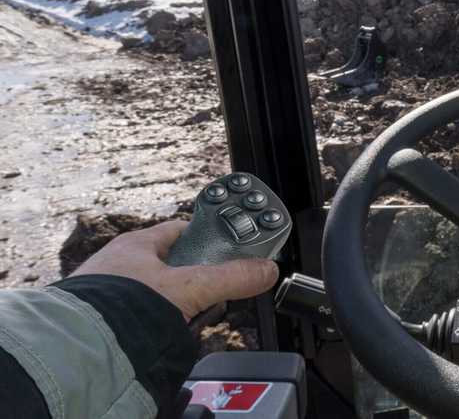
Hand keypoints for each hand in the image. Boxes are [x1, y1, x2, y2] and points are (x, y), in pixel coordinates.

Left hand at [73, 220, 278, 321]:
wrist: (75, 346)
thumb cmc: (120, 305)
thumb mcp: (190, 287)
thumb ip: (232, 278)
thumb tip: (266, 270)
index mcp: (139, 243)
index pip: (184, 229)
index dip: (210, 236)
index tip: (231, 246)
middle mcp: (121, 262)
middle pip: (173, 263)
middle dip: (195, 278)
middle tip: (212, 293)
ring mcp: (109, 289)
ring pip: (156, 291)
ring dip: (175, 304)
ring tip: (187, 319)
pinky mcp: (101, 315)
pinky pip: (139, 313)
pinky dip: (154, 321)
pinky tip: (163, 332)